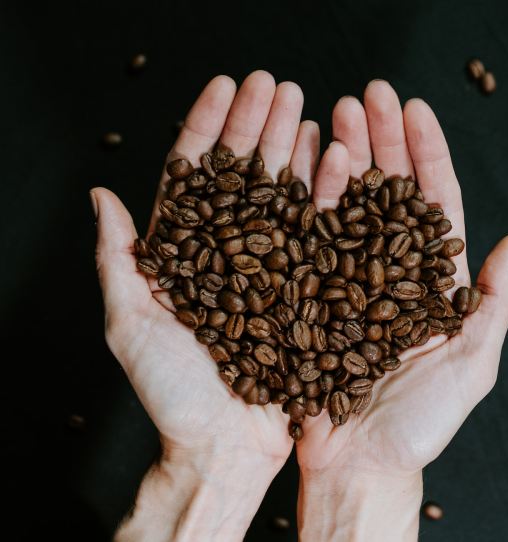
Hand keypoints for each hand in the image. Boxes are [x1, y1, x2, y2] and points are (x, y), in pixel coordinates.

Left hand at [92, 71, 319, 540]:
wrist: (227, 447)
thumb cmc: (173, 395)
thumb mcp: (132, 324)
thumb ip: (118, 260)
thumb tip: (101, 196)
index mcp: (188, 252)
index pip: (197, 176)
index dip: (209, 127)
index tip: (226, 86)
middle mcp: (235, 252)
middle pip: (247, 175)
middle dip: (259, 124)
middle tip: (276, 82)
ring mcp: (276, 266)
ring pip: (287, 194)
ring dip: (296, 146)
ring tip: (311, 104)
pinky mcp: (310, 287)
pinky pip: (321, 232)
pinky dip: (328, 193)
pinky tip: (336, 156)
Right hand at [296, 80, 507, 540]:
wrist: (358, 465)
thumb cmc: (420, 425)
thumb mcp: (472, 364)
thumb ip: (495, 301)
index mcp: (434, 282)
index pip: (435, 204)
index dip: (427, 154)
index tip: (415, 108)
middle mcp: (390, 271)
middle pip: (390, 192)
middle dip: (383, 140)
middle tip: (370, 92)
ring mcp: (348, 278)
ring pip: (349, 204)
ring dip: (347, 155)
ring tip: (339, 111)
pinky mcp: (310, 293)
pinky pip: (311, 237)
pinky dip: (311, 197)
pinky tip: (309, 159)